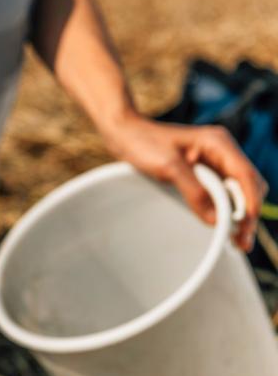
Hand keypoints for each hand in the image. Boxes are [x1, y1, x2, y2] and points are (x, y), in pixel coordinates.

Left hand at [101, 115, 266, 250]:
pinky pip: (222, 192)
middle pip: (248, 185)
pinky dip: (224, 208)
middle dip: (248, 212)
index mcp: (218, 143)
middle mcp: (221, 151)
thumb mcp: (169, 168)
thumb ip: (194, 191)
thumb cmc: (144, 143)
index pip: (246, 175)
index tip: (246, 226)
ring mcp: (213, 161)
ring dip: (238, 213)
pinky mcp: (203, 171)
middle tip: (241, 242)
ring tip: (236, 240)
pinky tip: (222, 225)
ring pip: (238, 191)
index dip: (250, 203)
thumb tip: (216, 219)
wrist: (125, 134)